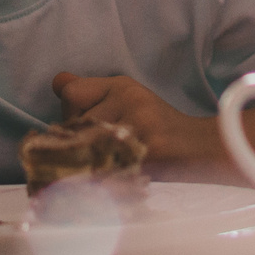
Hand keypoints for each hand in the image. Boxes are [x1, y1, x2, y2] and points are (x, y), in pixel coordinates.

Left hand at [53, 72, 224, 165]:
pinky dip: (99, 172)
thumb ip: (89, 90)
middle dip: (78, 139)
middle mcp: (130, 102)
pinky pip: (102, 165)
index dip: (72, 112)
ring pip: (85, 144)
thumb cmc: (155, 125)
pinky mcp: (144, 155)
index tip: (87, 123)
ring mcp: (138, 129)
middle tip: (99, 147)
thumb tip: (57, 82)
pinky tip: (110, 172)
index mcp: (123, 87)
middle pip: (74, 123)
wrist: (197, 150)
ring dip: (88, 157)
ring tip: (107, 159)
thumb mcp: (125, 96)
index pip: (71, 94)